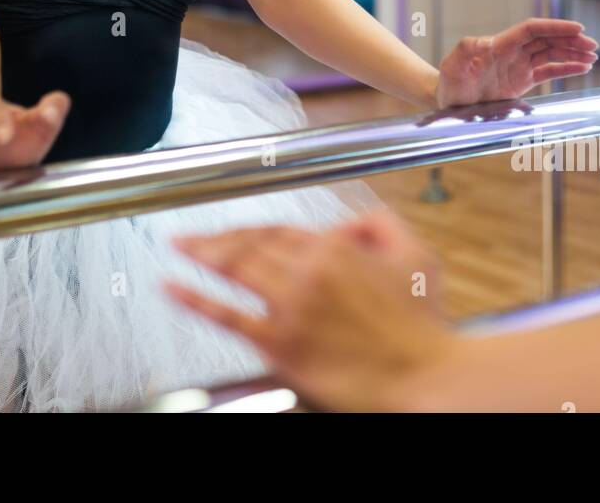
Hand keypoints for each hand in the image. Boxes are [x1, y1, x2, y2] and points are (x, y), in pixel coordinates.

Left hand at [162, 209, 460, 411]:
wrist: (425, 376)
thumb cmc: (422, 326)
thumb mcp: (417, 254)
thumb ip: (381, 224)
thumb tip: (348, 224)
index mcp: (335, 249)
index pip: (279, 230)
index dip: (254, 231)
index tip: (238, 234)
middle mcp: (307, 271)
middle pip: (249, 244)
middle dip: (215, 237)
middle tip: (191, 236)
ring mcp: (290, 307)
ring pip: (234, 270)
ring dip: (200, 255)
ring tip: (178, 248)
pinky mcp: (281, 343)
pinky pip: (227, 316)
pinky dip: (195, 299)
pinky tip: (174, 289)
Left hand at [434, 19, 598, 106]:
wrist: (448, 99)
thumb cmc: (449, 81)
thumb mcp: (452, 65)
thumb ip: (465, 51)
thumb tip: (483, 42)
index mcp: (500, 45)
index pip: (532, 30)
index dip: (555, 27)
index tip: (577, 28)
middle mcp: (512, 52)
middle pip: (547, 39)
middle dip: (570, 40)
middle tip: (593, 46)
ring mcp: (519, 65)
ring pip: (551, 54)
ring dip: (572, 53)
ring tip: (593, 58)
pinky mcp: (522, 81)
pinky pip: (548, 71)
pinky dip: (566, 68)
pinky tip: (582, 68)